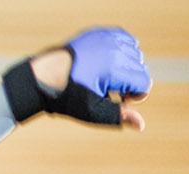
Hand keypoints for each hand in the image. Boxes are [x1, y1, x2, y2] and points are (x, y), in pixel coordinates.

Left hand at [31, 28, 150, 130]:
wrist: (43, 78)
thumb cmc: (68, 98)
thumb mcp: (94, 111)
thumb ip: (120, 116)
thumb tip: (142, 125)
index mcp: (116, 67)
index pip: (145, 82)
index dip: (133, 96)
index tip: (117, 100)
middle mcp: (115, 48)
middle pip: (141, 68)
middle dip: (129, 82)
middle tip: (107, 90)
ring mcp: (108, 37)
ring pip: (135, 53)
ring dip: (125, 66)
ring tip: (105, 77)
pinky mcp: (101, 32)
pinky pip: (124, 39)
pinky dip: (120, 51)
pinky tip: (106, 63)